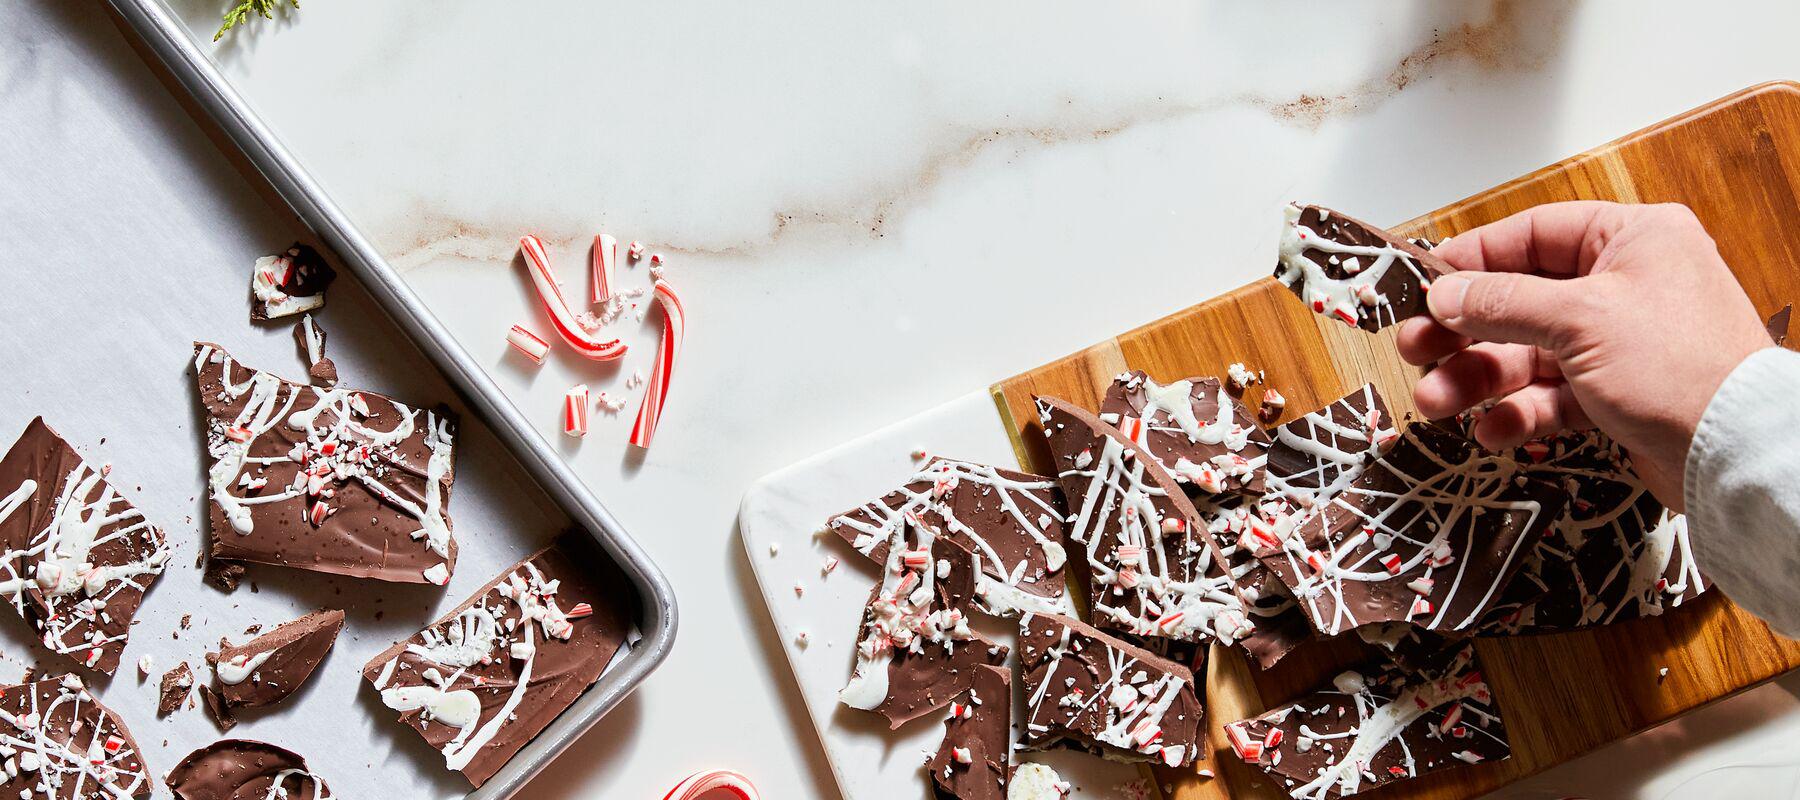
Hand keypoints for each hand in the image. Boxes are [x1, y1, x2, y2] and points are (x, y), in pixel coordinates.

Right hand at [1396, 201, 1773, 510]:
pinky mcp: (1615, 394)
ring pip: (1527, 354)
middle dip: (1463, 332)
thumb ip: (1503, 303)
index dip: (1473, 261)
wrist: (1737, 454)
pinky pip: (1550, 396)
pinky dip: (1517, 413)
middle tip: (1414, 349)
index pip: (1533, 235)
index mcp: (1631, 240)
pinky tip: (1492, 430)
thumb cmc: (1681, 368)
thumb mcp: (1580, 320)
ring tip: (1437, 402)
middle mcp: (1624, 285)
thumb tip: (1445, 292)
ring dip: (1478, 380)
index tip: (1424, 285)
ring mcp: (1618, 343)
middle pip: (1519, 301)